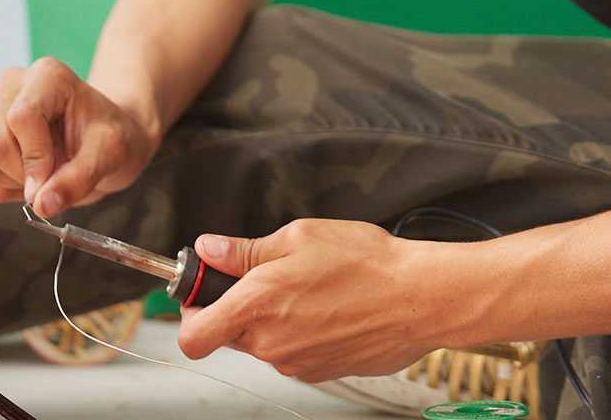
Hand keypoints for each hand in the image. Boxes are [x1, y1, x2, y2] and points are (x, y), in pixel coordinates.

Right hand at [0, 56, 157, 217]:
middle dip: (26, 173)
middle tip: (58, 176)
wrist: (103, 142)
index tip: (55, 179)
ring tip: (50, 172)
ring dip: (16, 182)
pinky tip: (35, 174)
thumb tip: (42, 205)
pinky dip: (9, 186)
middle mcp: (11, 86)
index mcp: (46, 76)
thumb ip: (78, 179)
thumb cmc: (110, 138)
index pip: (21, 118)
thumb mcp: (110, 155)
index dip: (35, 157)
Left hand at [177, 218, 443, 382]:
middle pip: (228, 334)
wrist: (419, 298)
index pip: (192, 335)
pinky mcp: (319, 373)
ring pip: (263, 343)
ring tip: (311, 288)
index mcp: (257, 304)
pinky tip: (330, 308)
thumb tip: (210, 249)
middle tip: (270, 276)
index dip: (191, 313)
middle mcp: (270, 342)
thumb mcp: (301, 236)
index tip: (204, 291)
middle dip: (239, 307)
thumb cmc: (368, 263)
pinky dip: (301, 332)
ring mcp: (295, 363)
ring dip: (273, 319)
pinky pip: (293, 352)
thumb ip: (246, 249)